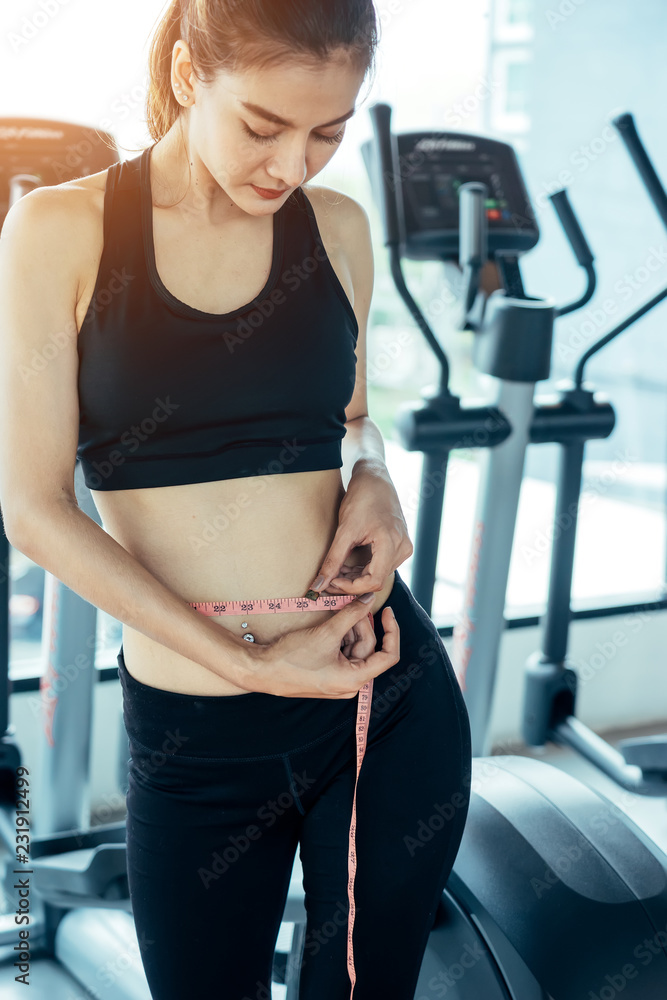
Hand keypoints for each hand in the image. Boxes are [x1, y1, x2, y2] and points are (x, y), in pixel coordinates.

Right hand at [250, 596, 399, 698]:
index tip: (387, 612)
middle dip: (360, 624)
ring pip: (355, 647)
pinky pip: (343, 652)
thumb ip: (352, 614)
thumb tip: (369, 599)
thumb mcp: (327, 633)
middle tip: (349, 604)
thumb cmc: (292, 658)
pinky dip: (340, 636)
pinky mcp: (329, 674)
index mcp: (355, 679)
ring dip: (348, 628)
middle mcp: (350, 684)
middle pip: (368, 647)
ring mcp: (340, 679)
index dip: (392, 632)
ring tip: (336, 614)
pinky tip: (330, 625)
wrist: (263, 670)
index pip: (388, 656)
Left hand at [307, 466, 412, 655]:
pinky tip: (347, 564)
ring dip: (356, 576)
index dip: (350, 587)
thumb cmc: (361, 498)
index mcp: (392, 544)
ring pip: (378, 574)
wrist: (375, 478)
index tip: (331, 583)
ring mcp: (403, 547)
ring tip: (335, 570)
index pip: (373, 581)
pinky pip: (382, 565)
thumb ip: (332, 560)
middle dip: (350, 583)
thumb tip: (319, 585)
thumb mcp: (344, 530)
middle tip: (328, 581)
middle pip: (376, 580)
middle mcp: (402, 548)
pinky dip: (364, 568)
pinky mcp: (399, 545)